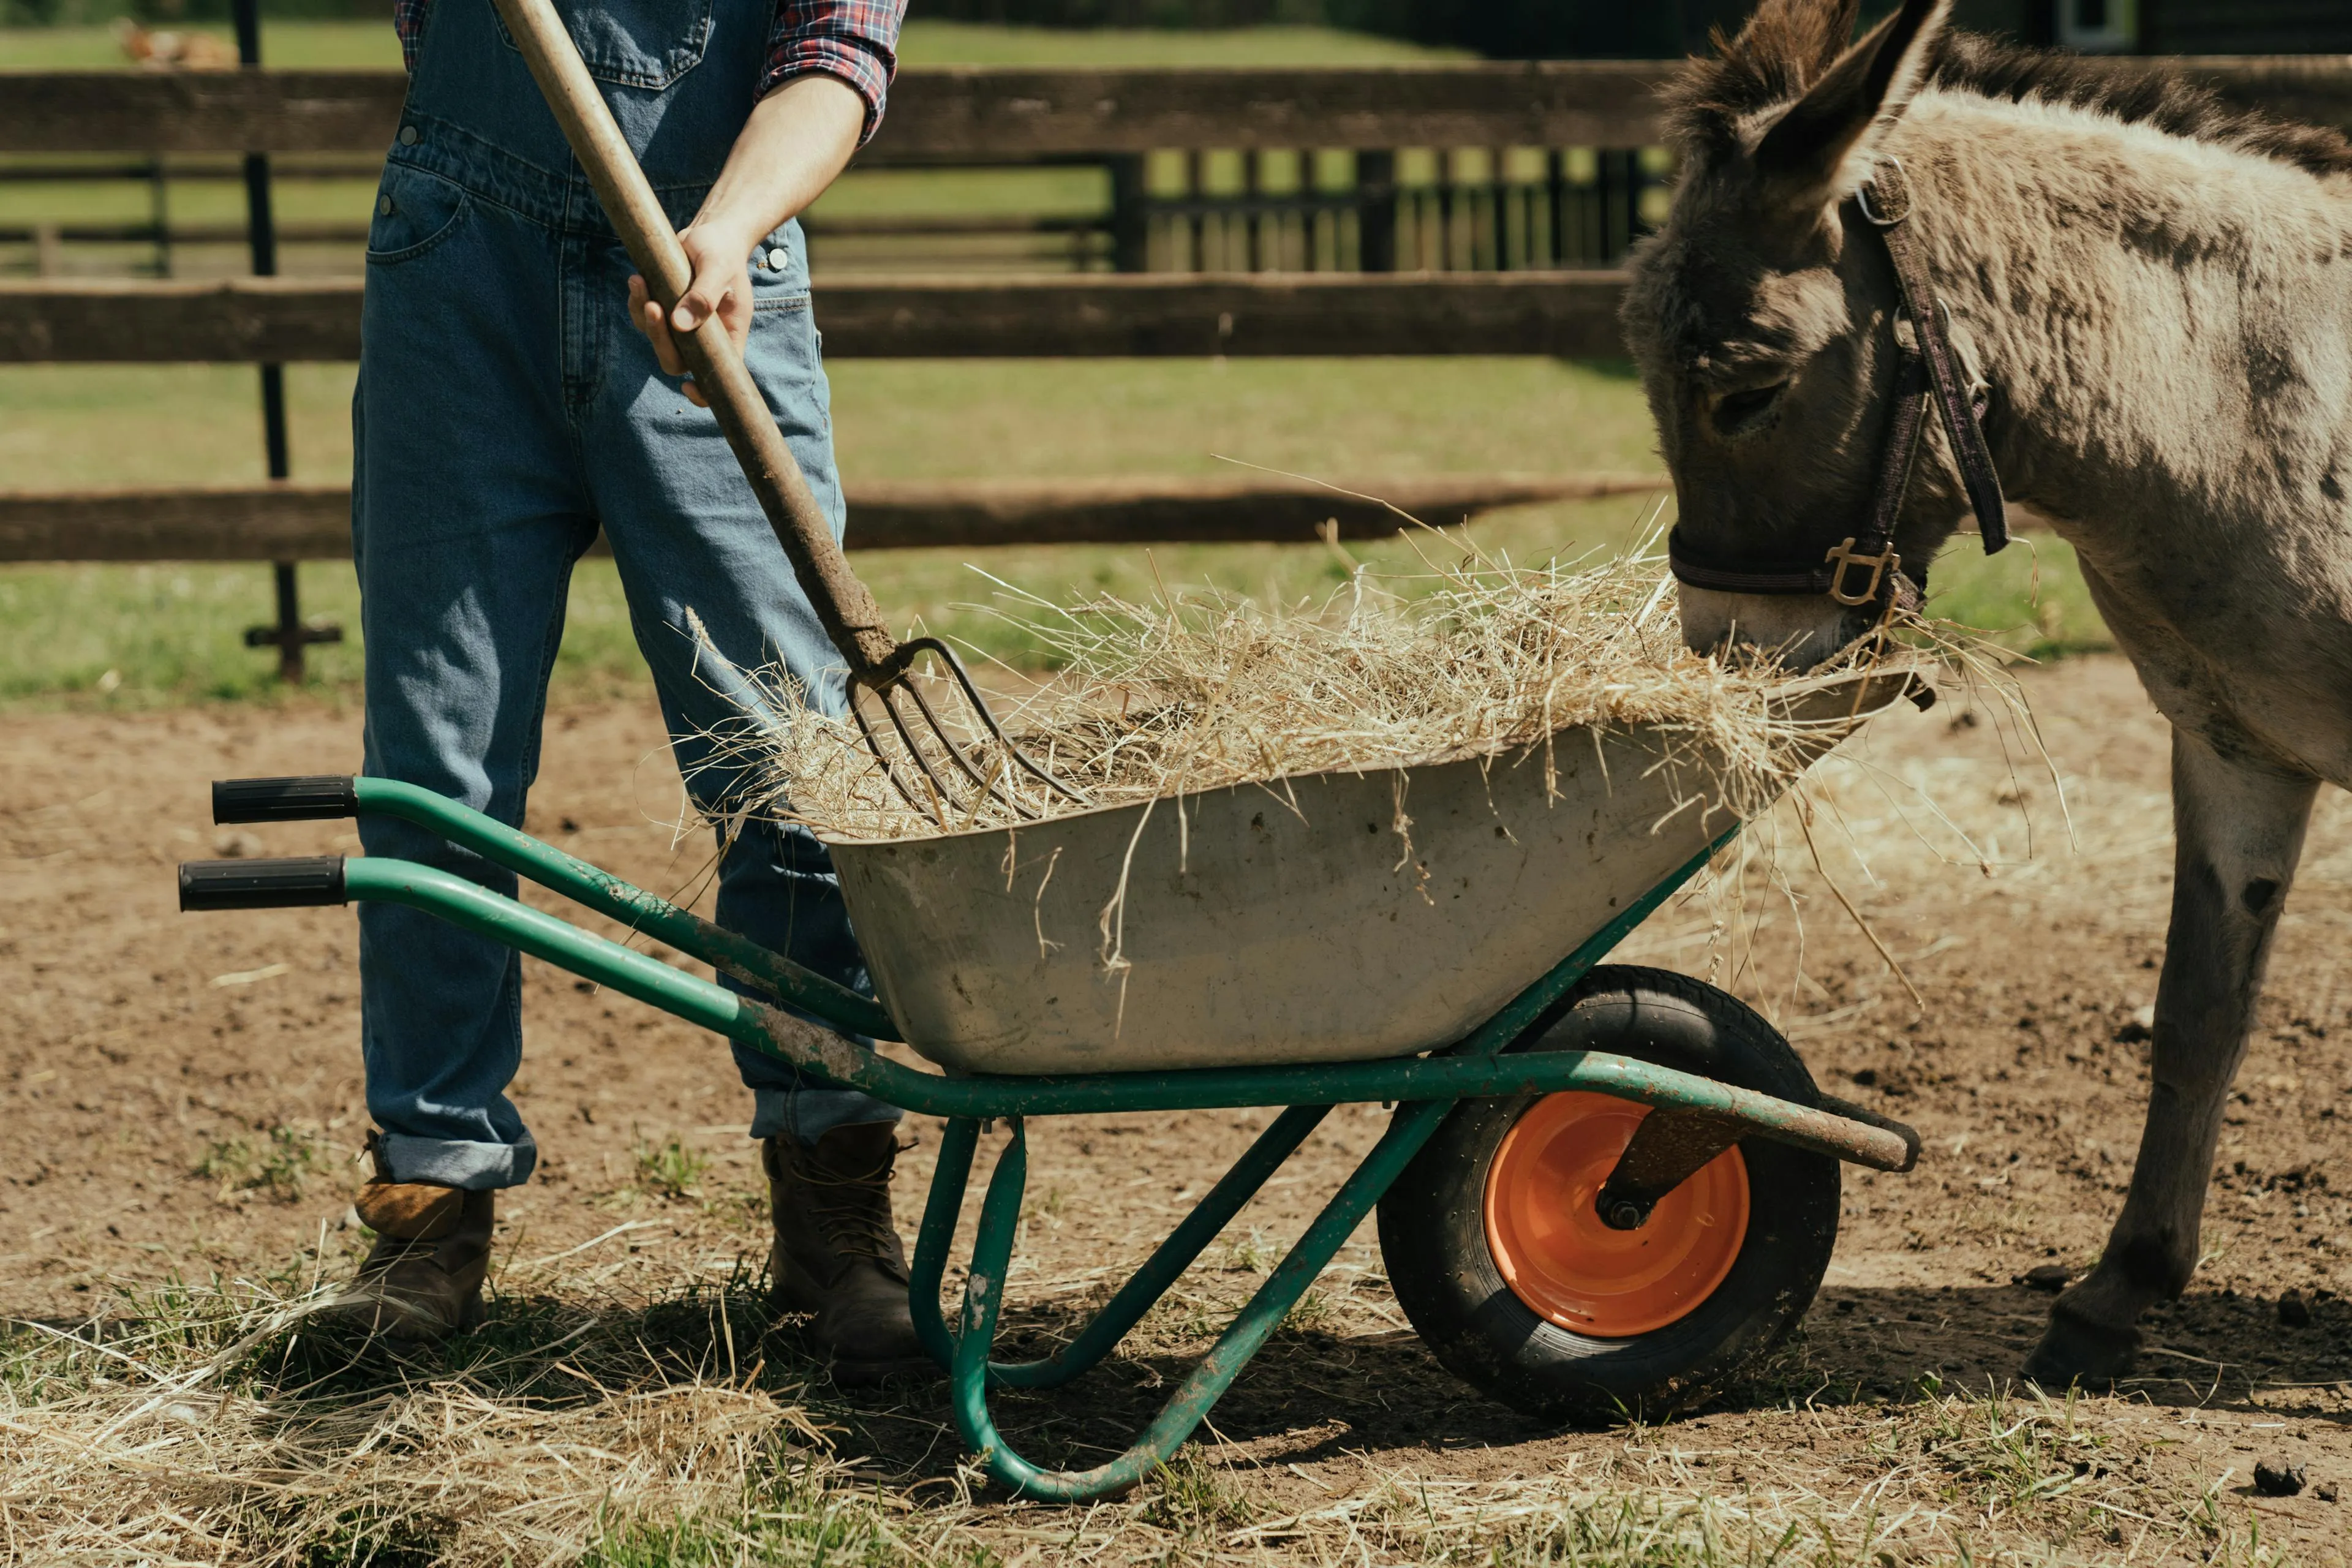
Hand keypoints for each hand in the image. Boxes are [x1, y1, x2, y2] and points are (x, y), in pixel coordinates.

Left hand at [628, 221, 754, 408]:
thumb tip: (680, 325)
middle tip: (653, 307)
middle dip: (659, 339)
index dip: (704, 392)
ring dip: (643, 315)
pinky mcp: (664, 308)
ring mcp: (682, 325)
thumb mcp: (719, 270)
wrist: (712, 234)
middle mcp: (703, 337)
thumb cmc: (723, 252)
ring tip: (640, 281)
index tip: (687, 386)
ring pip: (656, 338)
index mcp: (727, 336)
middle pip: (676, 361)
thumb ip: (703, 297)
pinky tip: (637, 280)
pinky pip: (642, 316)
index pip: (718, 376)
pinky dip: (637, 301)